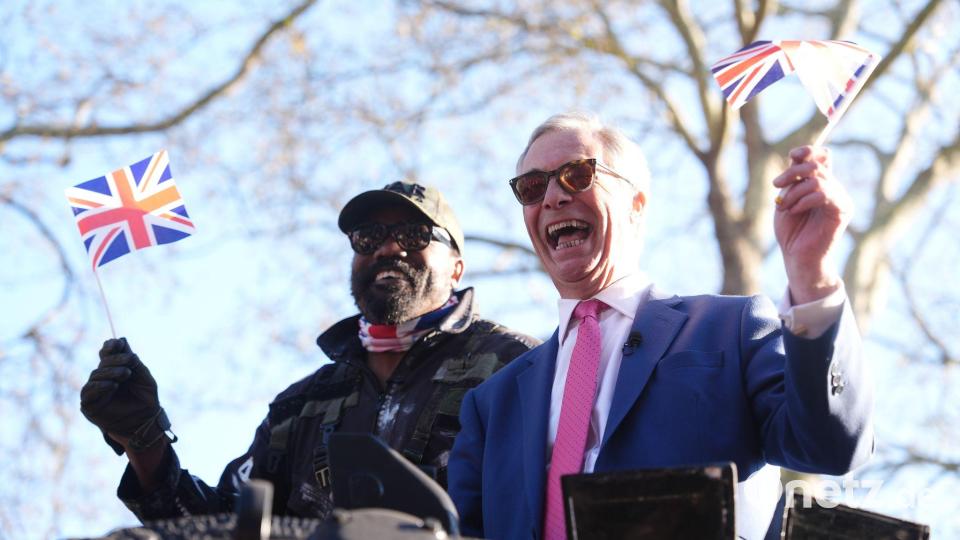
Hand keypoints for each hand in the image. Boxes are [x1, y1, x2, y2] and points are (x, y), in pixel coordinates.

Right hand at [80, 338, 171, 453]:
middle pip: (102, 363)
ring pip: (95, 375)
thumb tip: (121, 340)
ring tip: (125, 374)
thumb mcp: (143, 376)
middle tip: (130, 362)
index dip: (110, 347)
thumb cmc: (145, 398)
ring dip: (110, 372)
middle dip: (116, 360)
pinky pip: (89, 392)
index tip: (117, 344)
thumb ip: (132, 360)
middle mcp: (102, 378)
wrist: (146, 420)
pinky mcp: (89, 405)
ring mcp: (95, 391)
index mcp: (114, 370)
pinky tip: (112, 385)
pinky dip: (100, 386)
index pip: (106, 354)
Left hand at [773, 146, 851, 303]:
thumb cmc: (790, 230)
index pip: (822, 156)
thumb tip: (797, 156)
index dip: (808, 151)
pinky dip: (803, 200)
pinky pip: (823, 194)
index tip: (792, 156)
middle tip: (777, 184)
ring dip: (795, 191)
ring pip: (818, 179)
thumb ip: (793, 179)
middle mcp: (834, 187)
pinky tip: (794, 211)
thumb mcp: (787, 198)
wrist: (796, 256)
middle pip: (816, 165)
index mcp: (821, 183)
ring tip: (784, 206)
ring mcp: (840, 198)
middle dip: (792, 172)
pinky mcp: (842, 210)